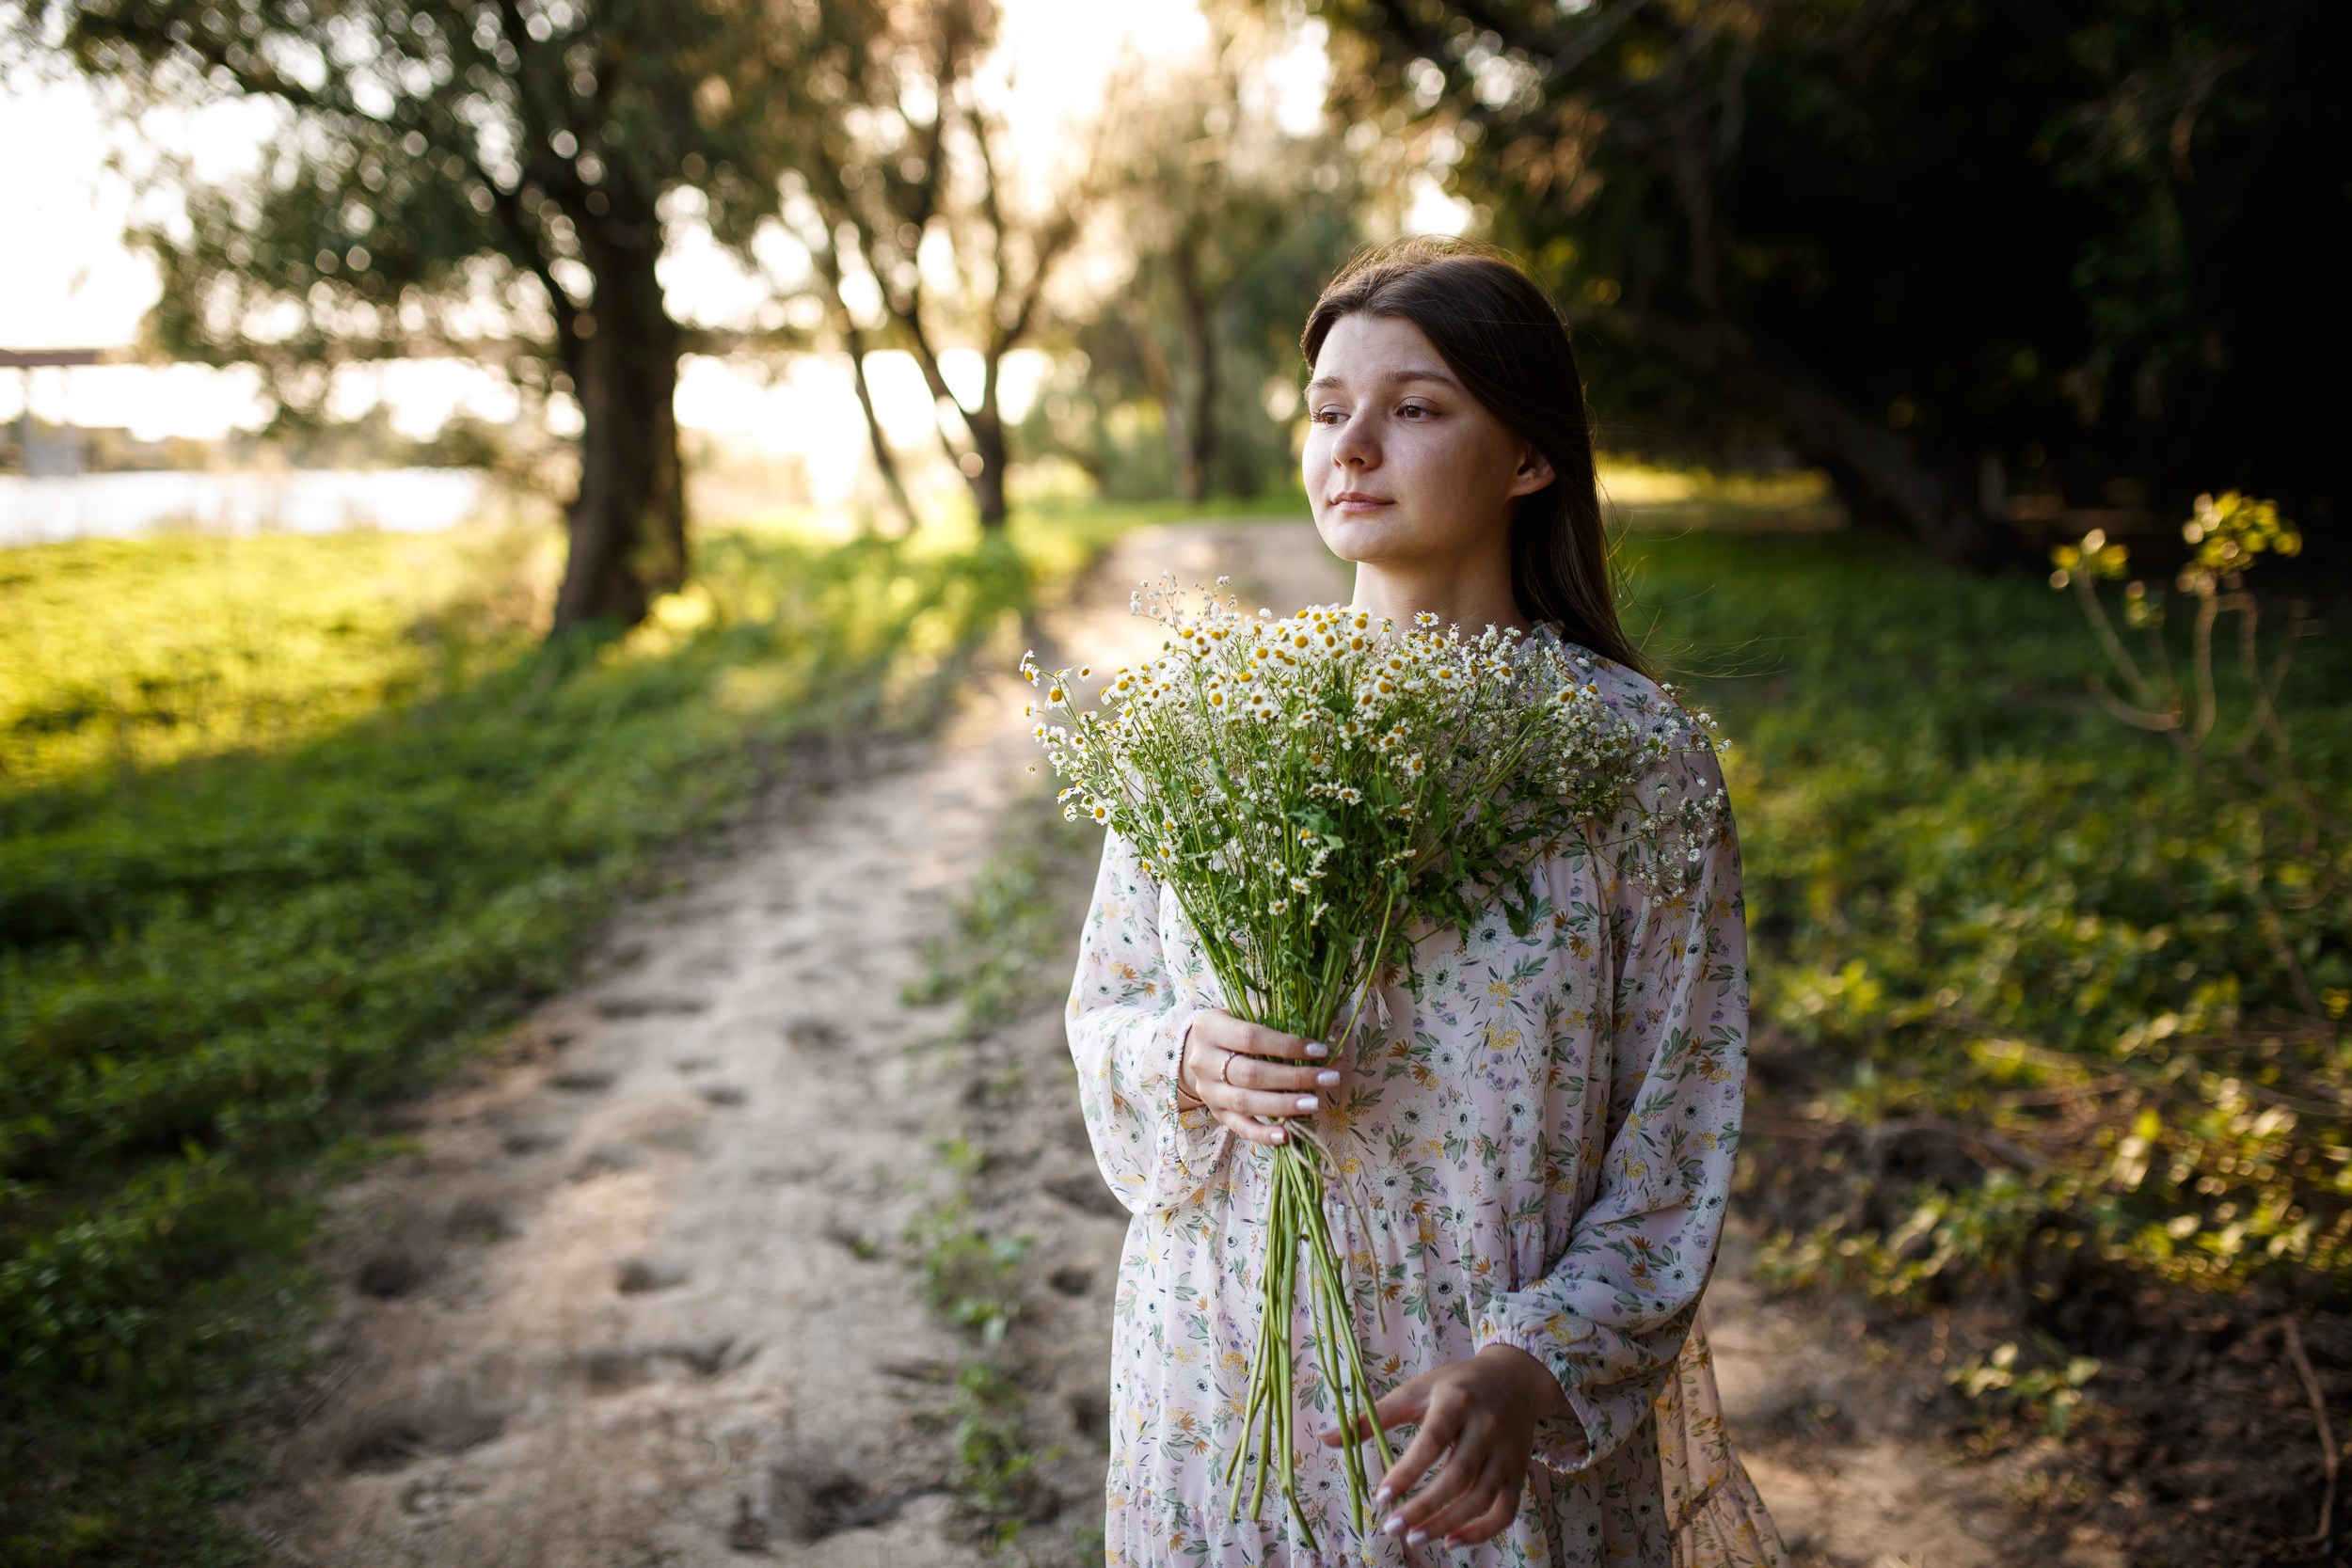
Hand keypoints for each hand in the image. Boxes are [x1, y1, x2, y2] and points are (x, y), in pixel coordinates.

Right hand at [1175, 1010, 1339, 1147]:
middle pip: (1251, 1073)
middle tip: (1328, 1078)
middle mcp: (1204, 1061)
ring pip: (1246, 1102)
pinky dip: (1263, 1134)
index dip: (1287, 1045)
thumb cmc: (1232, 1028)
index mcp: (1210, 1028)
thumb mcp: (1245, 1013)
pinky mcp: (1216, 1113)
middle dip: (1294, 1077)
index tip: (1319, 1050)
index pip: (1252, 1038)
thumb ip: (1277, 1020)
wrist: (1196, 1051)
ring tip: (1314, 1103)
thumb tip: (1325, 1040)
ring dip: (1283, 1105)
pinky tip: (1287, 1135)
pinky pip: (1240, 1127)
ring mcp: (1208, 1090)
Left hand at [1321, 1344, 1565, 1547]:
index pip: (1431, 1442)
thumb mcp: (1414, 1391)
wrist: (1513, 1378)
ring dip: (1447, 1524)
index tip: (1381, 1497)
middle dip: (1424, 1508)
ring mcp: (1507, 1452)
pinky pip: (1505, 1510)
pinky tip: (1451, 1541)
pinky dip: (1481, 1532)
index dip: (1406, 1473)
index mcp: (1456, 1401)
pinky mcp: (1519, 1472)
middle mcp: (1486, 1427)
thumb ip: (1373, 1417)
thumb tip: (1326, 1439)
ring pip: (1480, 1498)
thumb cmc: (1454, 1386)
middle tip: (1392, 1528)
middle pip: (1457, 1476)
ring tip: (1414, 1538)